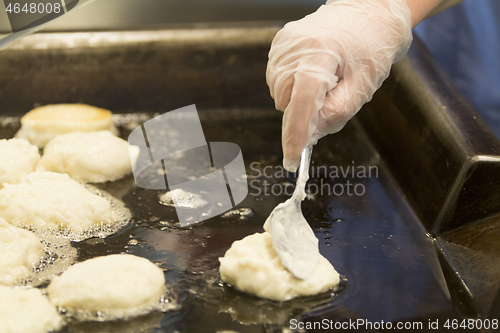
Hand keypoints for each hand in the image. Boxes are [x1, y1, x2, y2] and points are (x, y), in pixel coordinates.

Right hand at [266, 0, 411, 170]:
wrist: (368, 13)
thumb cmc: (371, 47)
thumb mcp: (363, 86)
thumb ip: (336, 113)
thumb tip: (310, 134)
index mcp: (320, 53)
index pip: (302, 101)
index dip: (296, 133)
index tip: (292, 158)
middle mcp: (295, 46)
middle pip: (287, 101)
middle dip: (305, 112)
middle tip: (331, 97)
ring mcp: (283, 44)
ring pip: (280, 94)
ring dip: (298, 99)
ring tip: (324, 80)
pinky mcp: (279, 44)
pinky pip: (278, 80)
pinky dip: (293, 87)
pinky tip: (312, 74)